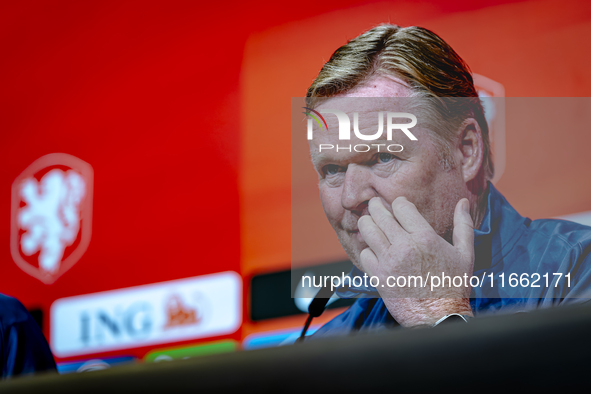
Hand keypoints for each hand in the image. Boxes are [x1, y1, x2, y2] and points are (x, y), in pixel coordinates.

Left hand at [357, 197, 474, 326]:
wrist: (440, 317)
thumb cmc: (454, 286)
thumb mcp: (465, 253)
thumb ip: (463, 225)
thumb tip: (463, 202)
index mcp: (425, 237)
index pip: (401, 206)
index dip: (398, 203)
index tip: (397, 206)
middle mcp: (405, 246)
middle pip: (379, 214)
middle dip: (376, 207)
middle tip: (375, 206)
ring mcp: (389, 261)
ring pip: (367, 229)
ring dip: (367, 224)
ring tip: (370, 224)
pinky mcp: (379, 277)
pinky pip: (364, 254)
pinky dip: (367, 250)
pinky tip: (375, 251)